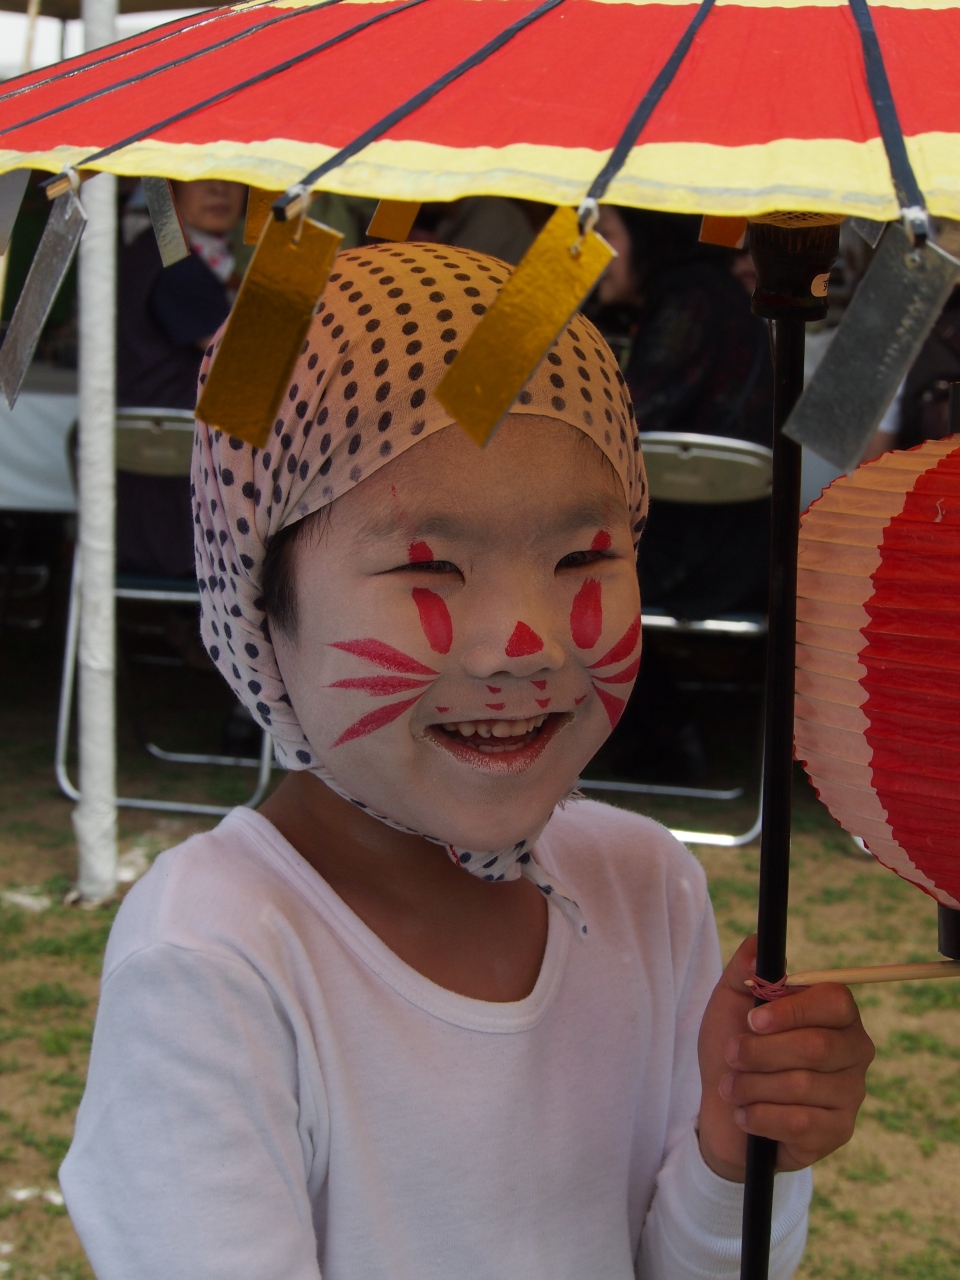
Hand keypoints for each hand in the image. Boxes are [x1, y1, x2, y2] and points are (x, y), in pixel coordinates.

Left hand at [696, 936, 874, 1181]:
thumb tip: (757, 942)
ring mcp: (850, 1093)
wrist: (724, 1109)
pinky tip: (744, 1114)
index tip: (753, 1020)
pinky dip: (760, 1116)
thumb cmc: (733, 1048)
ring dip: (752, 1086)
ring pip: (802, 1086)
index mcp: (834, 1013)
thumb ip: (743, 971)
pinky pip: (799, 1122)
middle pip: (817, 1047)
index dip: (793, 1010)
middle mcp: (853, 1050)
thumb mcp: (729, 1004)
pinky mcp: (838, 1131)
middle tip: (730, 1055)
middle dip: (761, 1053)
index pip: (835, 1002)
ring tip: (730, 1087)